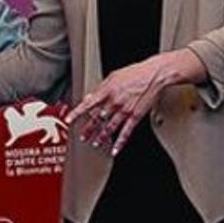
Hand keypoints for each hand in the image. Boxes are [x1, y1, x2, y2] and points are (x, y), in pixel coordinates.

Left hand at [65, 49, 201, 155]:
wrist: (154, 75)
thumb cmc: (136, 73)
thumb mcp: (114, 76)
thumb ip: (101, 88)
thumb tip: (91, 97)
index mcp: (107, 90)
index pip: (87, 104)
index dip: (76, 113)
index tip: (68, 120)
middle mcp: (114, 102)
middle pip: (97, 119)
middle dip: (89, 129)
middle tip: (83, 137)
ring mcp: (124, 110)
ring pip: (109, 128)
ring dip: (101, 138)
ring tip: (96, 144)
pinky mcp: (135, 116)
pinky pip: (126, 132)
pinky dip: (119, 142)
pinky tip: (115, 149)